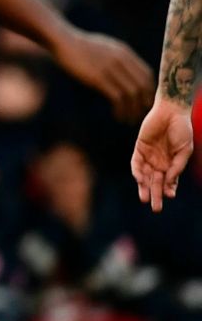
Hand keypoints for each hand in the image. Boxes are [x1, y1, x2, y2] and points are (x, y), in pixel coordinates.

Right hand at [50, 28, 153, 120]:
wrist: (63, 40)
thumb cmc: (79, 45)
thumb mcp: (105, 47)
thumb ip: (118, 57)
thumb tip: (125, 69)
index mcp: (125, 52)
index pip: (147, 74)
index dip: (149, 91)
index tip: (144, 102)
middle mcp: (122, 60)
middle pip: (143, 85)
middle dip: (144, 103)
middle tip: (139, 115)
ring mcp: (110, 69)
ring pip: (132, 94)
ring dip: (133, 110)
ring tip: (128, 120)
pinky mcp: (98, 78)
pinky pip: (117, 97)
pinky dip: (120, 110)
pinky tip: (117, 116)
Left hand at [131, 97, 193, 211]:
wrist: (172, 111)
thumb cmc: (182, 129)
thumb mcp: (185, 150)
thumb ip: (177, 166)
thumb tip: (169, 182)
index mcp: (172, 164)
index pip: (169, 182)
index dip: (169, 190)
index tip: (170, 196)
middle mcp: (160, 162)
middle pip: (156, 183)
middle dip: (156, 195)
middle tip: (156, 209)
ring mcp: (149, 156)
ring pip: (145, 176)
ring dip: (144, 187)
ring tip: (144, 198)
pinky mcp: (139, 148)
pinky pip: (136, 163)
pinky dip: (137, 171)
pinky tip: (139, 179)